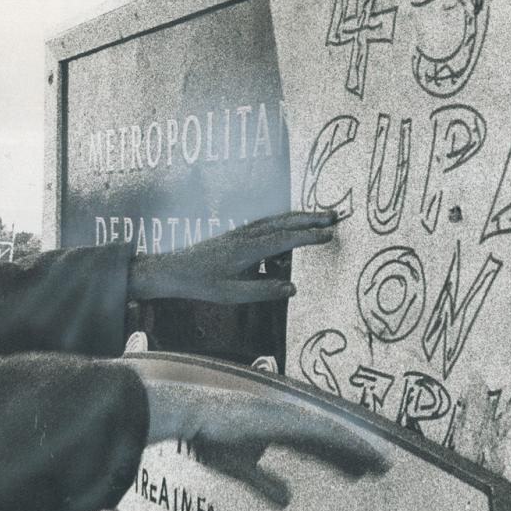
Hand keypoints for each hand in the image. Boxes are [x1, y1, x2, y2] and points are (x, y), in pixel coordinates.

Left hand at [127, 210, 340, 303]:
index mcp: (247, 249)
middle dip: (310, 218)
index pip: (283, 239)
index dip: (307, 236)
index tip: (328, 234)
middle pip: (284, 222)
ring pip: (276, 219)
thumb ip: (263, 291)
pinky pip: (268, 223)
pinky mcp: (240, 234)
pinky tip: (293, 225)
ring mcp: (243, 232)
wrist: (175, 270)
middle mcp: (247, 235)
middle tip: (334, 216)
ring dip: (300, 216)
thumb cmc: (202, 284)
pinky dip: (286, 220)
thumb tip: (292, 288)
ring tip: (321, 217)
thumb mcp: (232, 294)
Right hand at [143, 376, 386, 506]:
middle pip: (330, 439)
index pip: (316, 447)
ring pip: (331, 433)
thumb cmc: (208, 439)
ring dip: (356, 447)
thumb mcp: (241, 469)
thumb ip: (266, 484)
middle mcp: (287, 421)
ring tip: (381, 464)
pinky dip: (339, 441)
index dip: (339, 459)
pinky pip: (318, 431)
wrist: (190, 419)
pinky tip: (359, 452)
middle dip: (356, 454)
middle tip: (383, 470)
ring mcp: (287, 416)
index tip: (362, 473)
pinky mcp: (284, 418)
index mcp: (277, 431)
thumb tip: (288, 501)